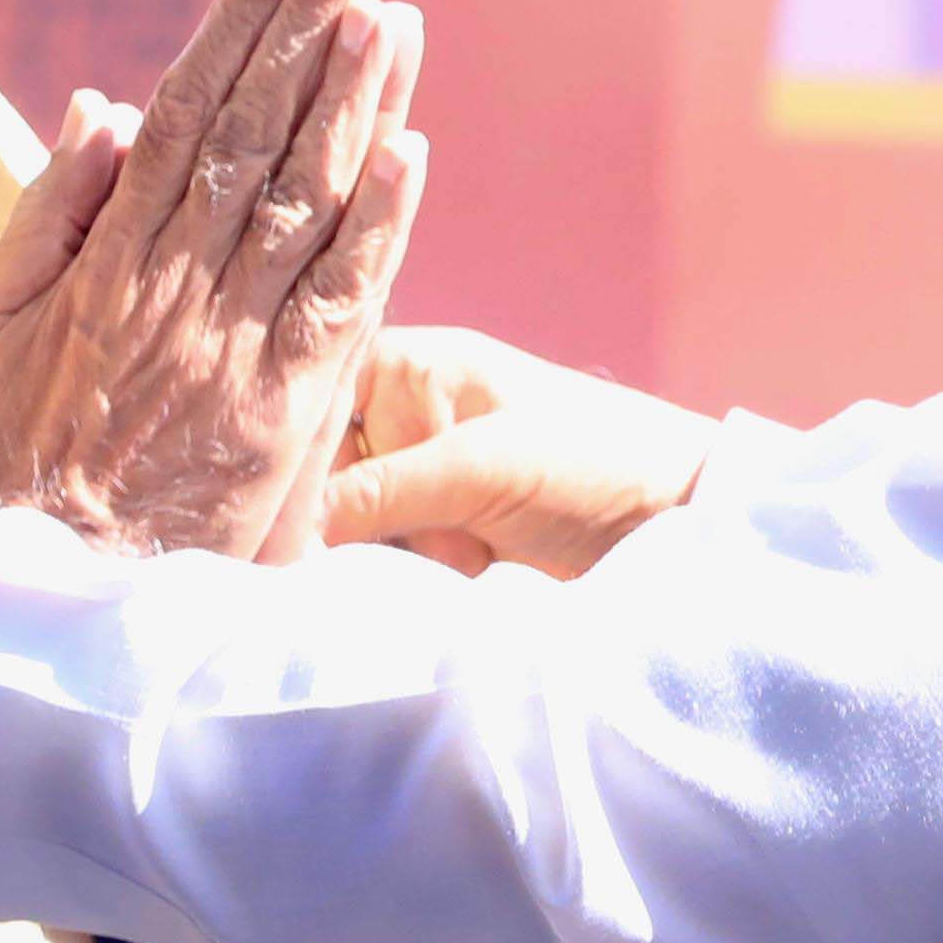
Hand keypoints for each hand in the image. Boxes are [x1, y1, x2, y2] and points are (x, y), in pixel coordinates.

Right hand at [0, 0, 429, 556]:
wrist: (53, 584)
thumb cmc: (17, 452)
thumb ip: (49, 215)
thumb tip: (105, 107)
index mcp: (108, 260)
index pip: (184, 115)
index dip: (236, 28)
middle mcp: (178, 288)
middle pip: (256, 136)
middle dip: (310, 33)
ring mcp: (237, 346)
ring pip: (306, 202)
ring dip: (355, 102)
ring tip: (392, 12)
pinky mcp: (286, 409)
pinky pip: (341, 303)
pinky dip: (379, 226)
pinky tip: (412, 149)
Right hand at [320, 326, 714, 577]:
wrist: (682, 527)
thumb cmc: (593, 464)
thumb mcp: (482, 469)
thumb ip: (382, 491)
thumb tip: (286, 529)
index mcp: (418, 368)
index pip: (315, 392)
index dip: (285, 441)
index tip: (259, 498)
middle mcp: (413, 415)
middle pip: (323, 464)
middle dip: (337, 512)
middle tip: (374, 541)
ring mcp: (431, 476)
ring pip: (351, 517)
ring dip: (379, 549)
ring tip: (444, 556)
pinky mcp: (451, 530)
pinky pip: (391, 552)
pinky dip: (406, 572)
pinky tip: (444, 575)